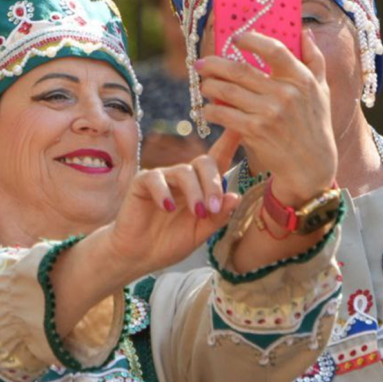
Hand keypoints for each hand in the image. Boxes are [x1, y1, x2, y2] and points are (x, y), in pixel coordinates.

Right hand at [106, 130, 242, 276]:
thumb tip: (235, 196)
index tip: (244, 125)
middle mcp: (184, 178)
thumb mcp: (200, 233)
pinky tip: (168, 208)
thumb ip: (217, 217)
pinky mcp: (142, 183)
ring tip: (198, 213)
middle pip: (204, 162)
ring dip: (194, 192)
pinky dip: (165, 193)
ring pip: (184, 171)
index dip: (231, 141)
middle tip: (213, 208)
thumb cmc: (169, 242)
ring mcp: (163, 178)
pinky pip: (156, 179)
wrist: (138, 256)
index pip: (219, 159)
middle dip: (213, 183)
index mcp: (202, 187)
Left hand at [197, 29, 335, 205]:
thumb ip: (314, 59)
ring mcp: (269, 113)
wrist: (311, 165)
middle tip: (201, 63)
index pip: (274, 50)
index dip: (251, 40)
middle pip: (240, 70)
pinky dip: (211, 111)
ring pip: (227, 92)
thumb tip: (305, 32)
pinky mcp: (255, 131)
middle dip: (214, 65)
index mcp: (302, 79)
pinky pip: (224, 115)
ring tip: (203, 85)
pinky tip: (207, 109)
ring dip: (209, 86)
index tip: (235, 38)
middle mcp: (286, 94)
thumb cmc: (314, 123)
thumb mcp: (322, 90)